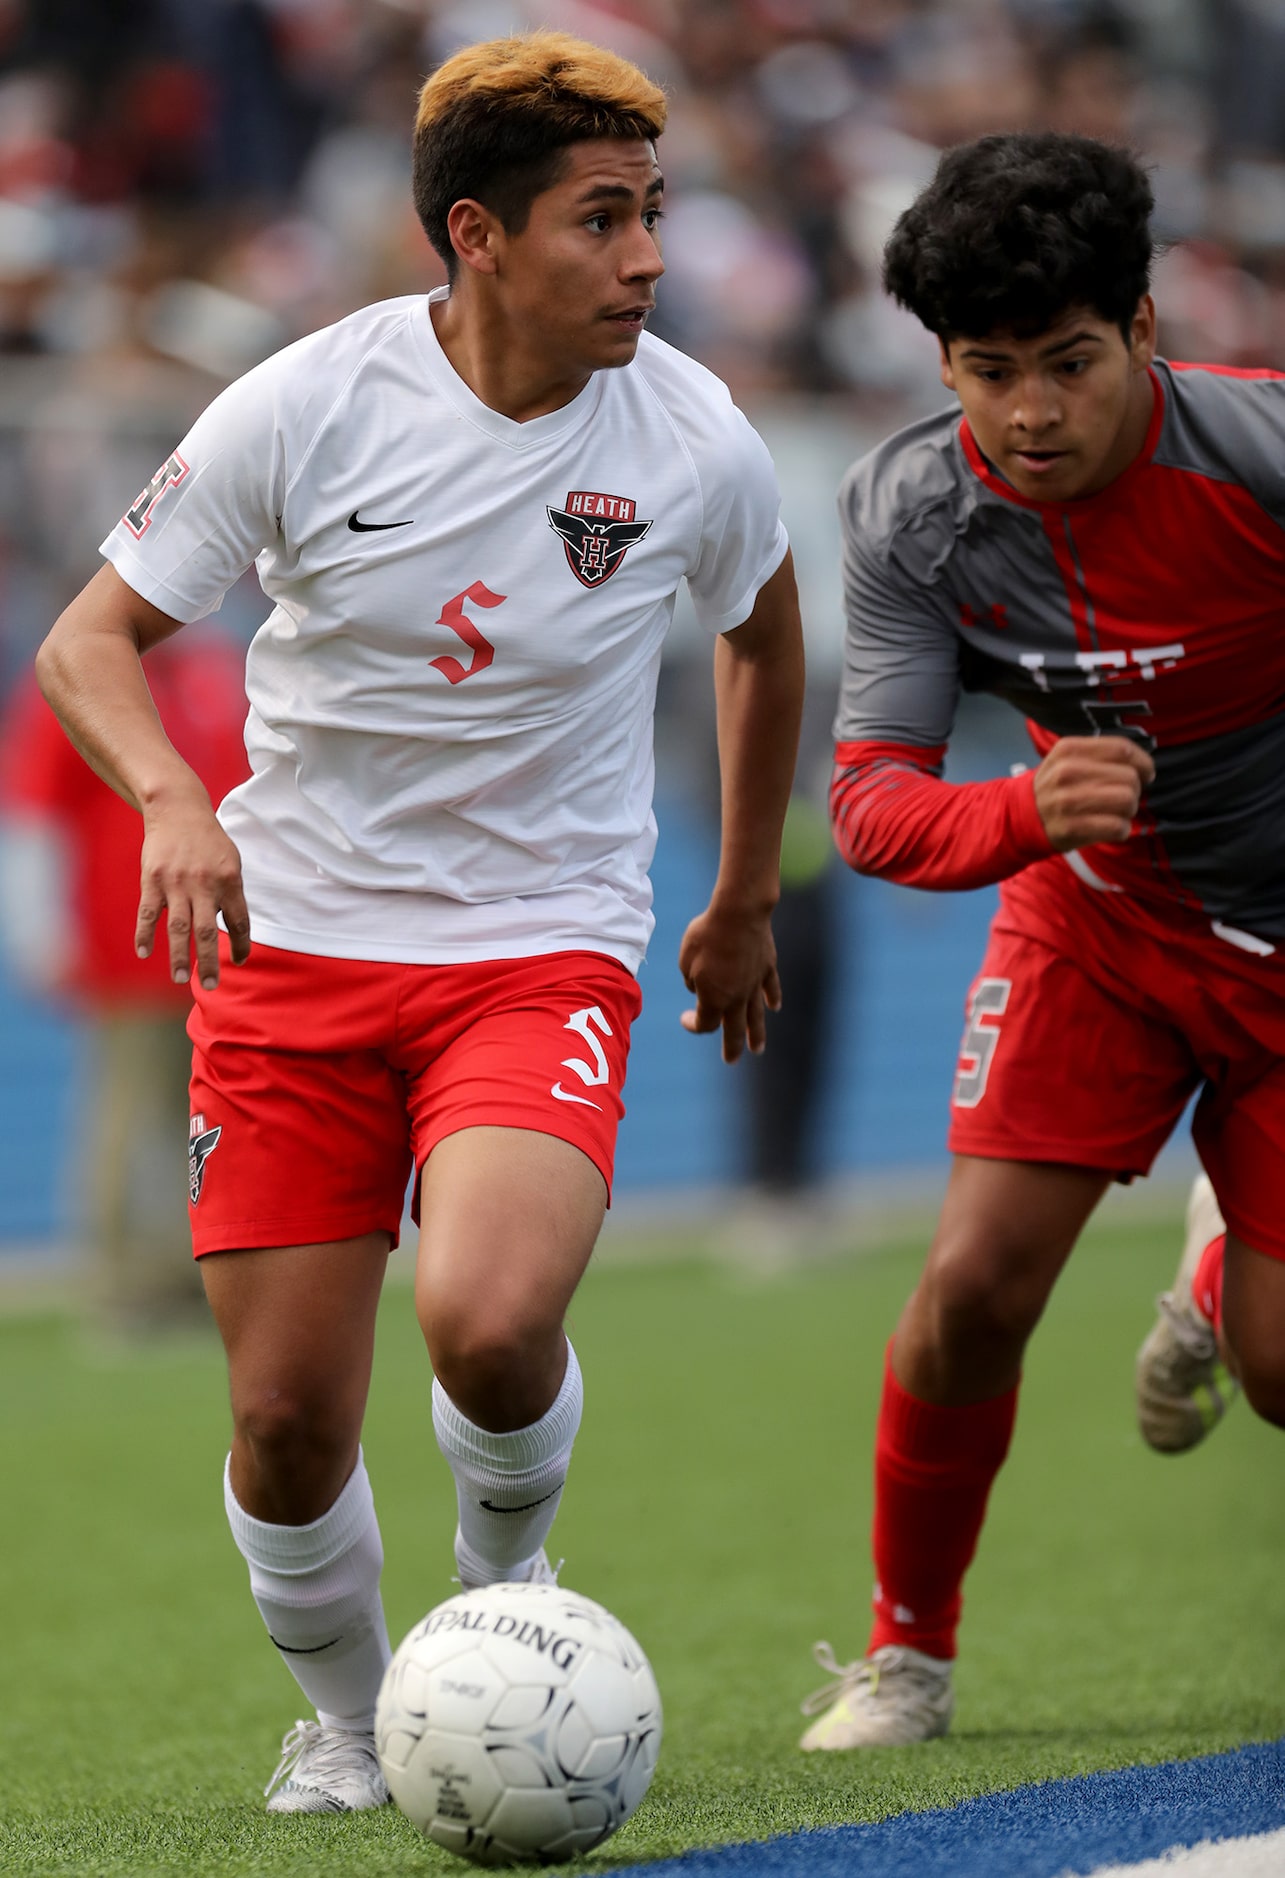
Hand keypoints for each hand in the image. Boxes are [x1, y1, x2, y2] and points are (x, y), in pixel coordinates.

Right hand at [135, 784, 249, 989]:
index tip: (237, 962)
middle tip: (211, 985)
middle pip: (208, 931)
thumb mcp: (231, 861)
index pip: (239, 921)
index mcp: (229, 880)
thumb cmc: (208, 840)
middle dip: (209, 962)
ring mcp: (177, 882)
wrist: (178, 809)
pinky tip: (144, 953)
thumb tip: (234, 930)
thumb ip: (231, 894)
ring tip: (181, 979)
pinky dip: (145, 934)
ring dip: (180, 956)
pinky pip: (149, 912)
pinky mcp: (152, 879)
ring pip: (178, 927)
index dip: (240, 944)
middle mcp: (204, 883)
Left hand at [678, 901, 780, 1063]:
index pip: (704, 1023)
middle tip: (731, 1060)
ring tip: (758, 1049)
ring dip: (757, 1033)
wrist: (739, 913)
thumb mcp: (686, 958)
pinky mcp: (767, 966)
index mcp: (713, 998)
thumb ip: (691, 979)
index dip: (693, 1025)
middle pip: (734, 1029)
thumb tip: (699, 986)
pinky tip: (774, 1007)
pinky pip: (770, 987)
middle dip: (732, 1047)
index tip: (685, 1018)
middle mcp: (737, 997)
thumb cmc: (706, 934)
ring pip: (756, 1015)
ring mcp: (755, 983)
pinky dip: (773, 998)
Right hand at [1033, 735, 1154, 850]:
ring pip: (1127, 801)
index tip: (1144, 773)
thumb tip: (1144, 766)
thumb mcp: (1068, 757)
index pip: (1122, 749)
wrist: (1020, 816)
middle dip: (1134, 790)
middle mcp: (1068, 771)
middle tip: (1121, 797)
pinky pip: (1117, 827)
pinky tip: (1112, 828)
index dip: (1142, 762)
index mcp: (1069, 749)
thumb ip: (1102, 754)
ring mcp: (1068, 801)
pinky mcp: (1072, 827)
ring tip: (1116, 813)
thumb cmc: (1055, 785)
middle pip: (1129, 777)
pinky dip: (1121, 830)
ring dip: (1129, 810)